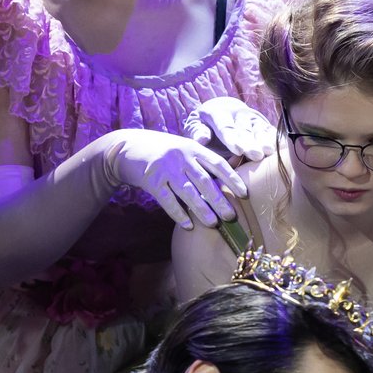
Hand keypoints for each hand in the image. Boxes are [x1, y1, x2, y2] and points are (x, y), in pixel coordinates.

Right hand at [105, 129, 244, 228]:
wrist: (128, 147)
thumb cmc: (163, 151)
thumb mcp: (184, 148)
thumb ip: (204, 159)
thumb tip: (234, 166)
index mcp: (193, 148)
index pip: (217, 164)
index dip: (232, 179)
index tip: (244, 194)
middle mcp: (181, 157)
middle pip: (204, 181)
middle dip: (219, 199)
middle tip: (231, 216)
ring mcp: (166, 168)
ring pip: (187, 192)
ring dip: (201, 209)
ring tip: (213, 223)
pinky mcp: (151, 180)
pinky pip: (167, 200)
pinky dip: (178, 214)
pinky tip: (188, 225)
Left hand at [183, 96, 275, 163]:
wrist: (222, 111)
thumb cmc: (204, 125)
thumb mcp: (194, 125)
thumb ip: (196, 132)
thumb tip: (201, 139)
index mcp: (218, 112)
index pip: (226, 126)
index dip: (232, 138)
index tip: (237, 149)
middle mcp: (238, 113)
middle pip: (245, 129)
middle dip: (250, 142)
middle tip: (256, 155)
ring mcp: (253, 118)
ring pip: (260, 130)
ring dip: (265, 141)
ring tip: (269, 152)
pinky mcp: (264, 124)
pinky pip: (270, 132)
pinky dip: (275, 140)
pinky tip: (280, 150)